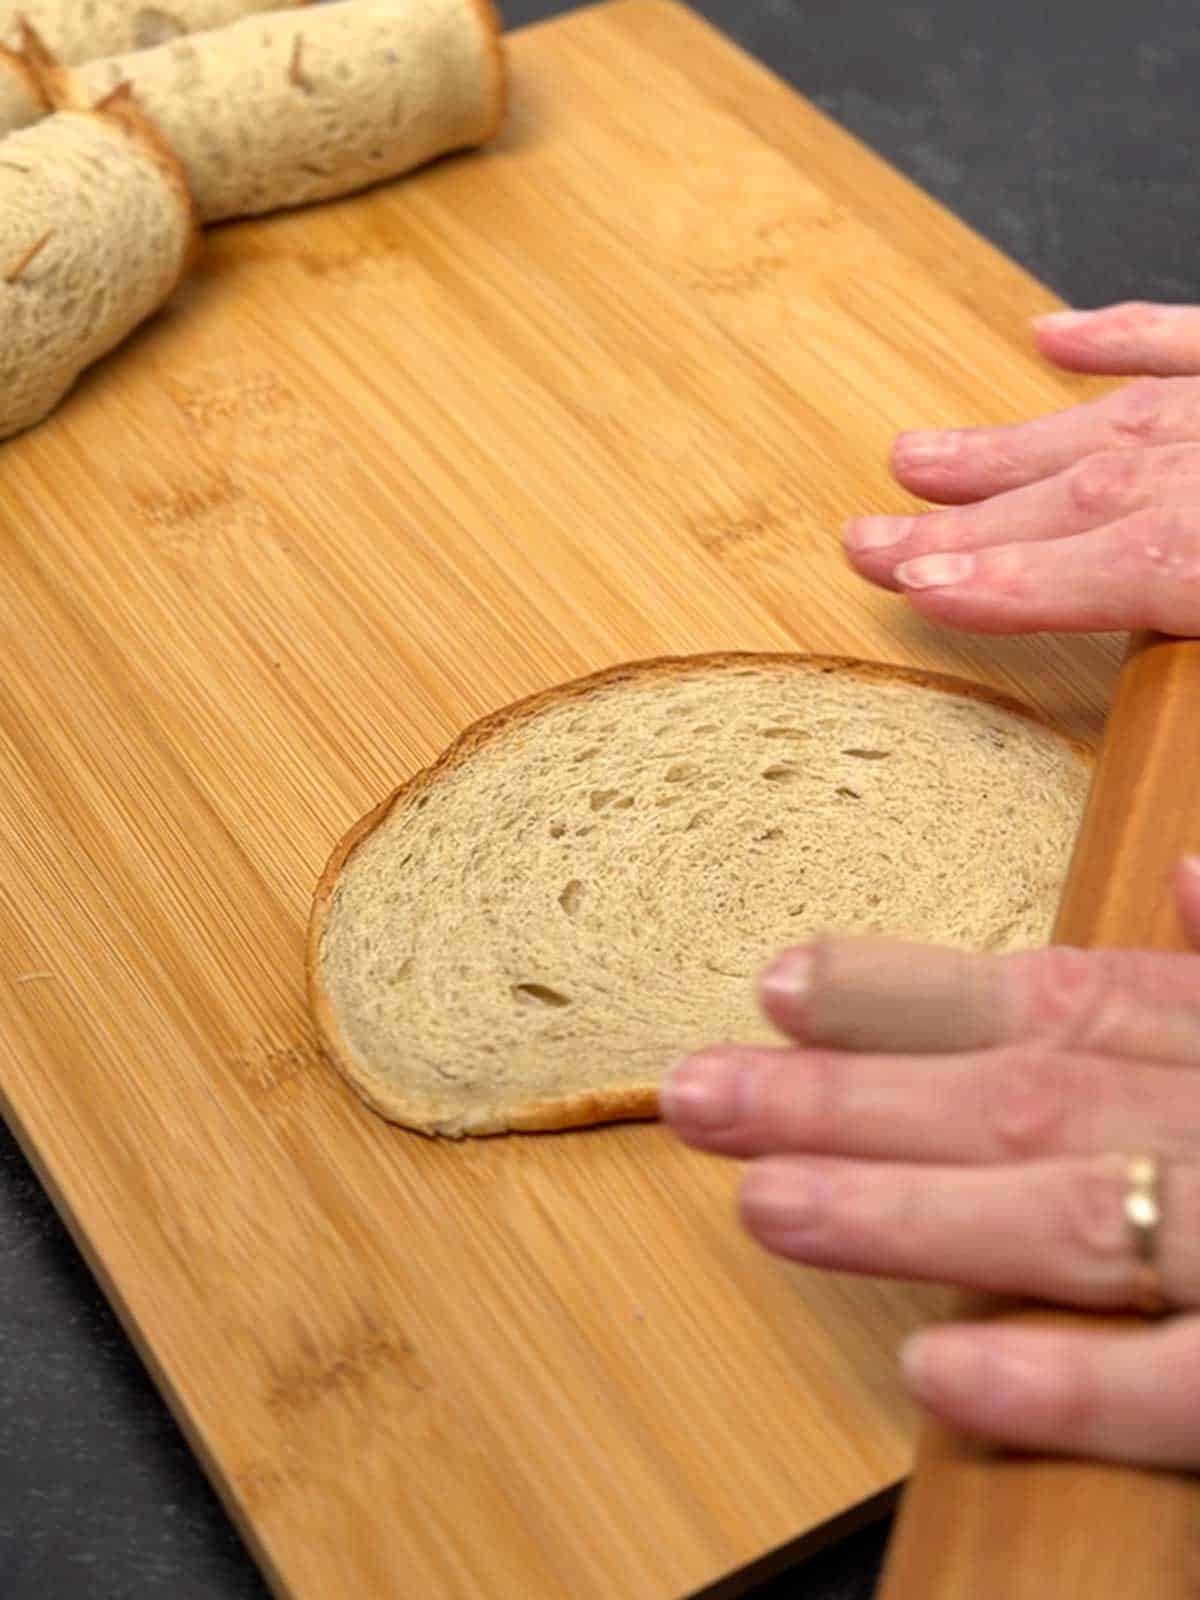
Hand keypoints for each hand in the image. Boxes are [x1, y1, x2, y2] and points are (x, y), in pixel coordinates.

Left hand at [663, 858, 1199, 1465]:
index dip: (905, 994)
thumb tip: (1186, 877)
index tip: (775, 984)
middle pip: (1020, 1100)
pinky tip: (930, 1375)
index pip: (1052, 1003)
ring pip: (1072, 1215)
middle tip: (696, 1094)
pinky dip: (1064, 1381)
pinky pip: (1181, 1390)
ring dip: (908, 1208)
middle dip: (848, 1097)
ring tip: (764, 1204)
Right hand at [843, 302, 1199, 634]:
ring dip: (1007, 449)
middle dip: (966, 527)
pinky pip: (1191, 342)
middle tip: (873, 545)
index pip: (1127, 564)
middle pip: (1088, 495)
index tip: (923, 588)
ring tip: (915, 460)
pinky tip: (1053, 337)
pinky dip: (1121, 337)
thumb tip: (1166, 762)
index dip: (1016, 582)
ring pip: (1116, 423)